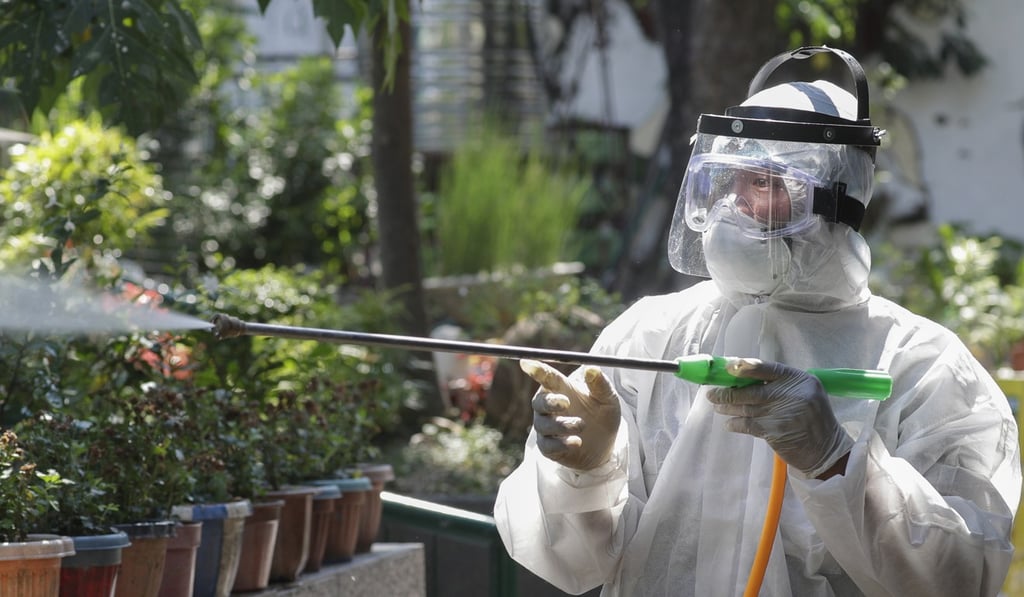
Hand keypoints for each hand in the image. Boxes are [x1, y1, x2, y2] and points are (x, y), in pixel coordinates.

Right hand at [520, 359, 620, 470]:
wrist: (606, 446)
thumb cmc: (603, 415)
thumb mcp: (608, 398)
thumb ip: (600, 384)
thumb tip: (592, 368)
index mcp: (560, 389)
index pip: (545, 376)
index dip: (535, 369)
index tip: (527, 363)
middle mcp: (549, 407)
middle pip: (538, 401)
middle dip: (549, 402)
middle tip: (565, 402)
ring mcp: (547, 428)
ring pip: (544, 425)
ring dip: (562, 425)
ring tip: (582, 425)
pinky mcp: (548, 447)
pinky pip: (547, 445)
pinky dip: (561, 444)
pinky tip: (577, 442)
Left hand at [706, 358, 852, 477]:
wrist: (826, 451)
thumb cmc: (811, 420)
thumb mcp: (804, 394)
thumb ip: (780, 386)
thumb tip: (743, 379)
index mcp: (799, 380)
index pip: (768, 368)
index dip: (746, 367)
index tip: (728, 368)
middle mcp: (792, 393)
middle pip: (752, 389)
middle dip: (728, 392)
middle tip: (712, 393)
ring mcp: (782, 412)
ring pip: (746, 407)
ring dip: (728, 407)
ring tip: (716, 405)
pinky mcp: (774, 431)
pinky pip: (747, 424)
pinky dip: (735, 424)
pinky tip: (728, 424)